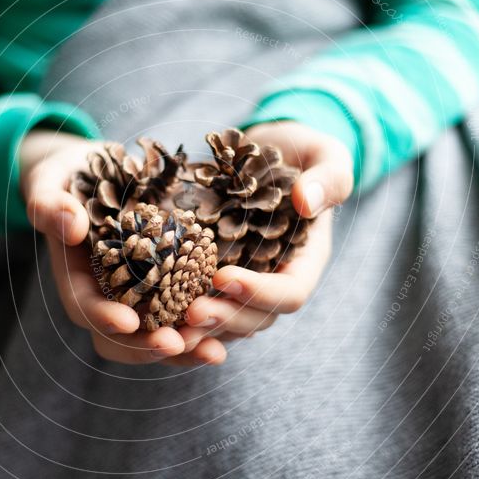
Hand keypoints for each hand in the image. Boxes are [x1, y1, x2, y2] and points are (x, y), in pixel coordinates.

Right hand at [20, 129, 225, 365]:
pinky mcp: (166, 293)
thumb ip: (51, 205)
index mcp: (76, 281)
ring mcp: (138, 301)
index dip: (105, 318)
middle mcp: (107, 300)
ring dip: (184, 349)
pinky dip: (204, 331)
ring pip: (156, 339)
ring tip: (213, 351)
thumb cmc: (68, 180)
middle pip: (123, 340)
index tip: (129, 322)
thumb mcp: (50, 184)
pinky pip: (183, 321)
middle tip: (178, 343)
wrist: (92, 178)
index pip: (86, 308)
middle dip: (148, 347)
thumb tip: (72, 225)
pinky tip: (229, 334)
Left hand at [170, 121, 353, 359]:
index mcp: (305, 262)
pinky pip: (198, 304)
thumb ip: (328, 178)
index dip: (259, 292)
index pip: (289, 293)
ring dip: (197, 327)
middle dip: (222, 318)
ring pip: (225, 321)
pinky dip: (177, 311)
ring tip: (166, 324)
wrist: (270, 150)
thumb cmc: (303, 153)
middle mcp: (274, 282)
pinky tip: (151, 310)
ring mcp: (243, 284)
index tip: (223, 277)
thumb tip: (306, 202)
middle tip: (189, 312)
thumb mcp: (326, 155)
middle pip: (254, 318)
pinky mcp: (212, 276)